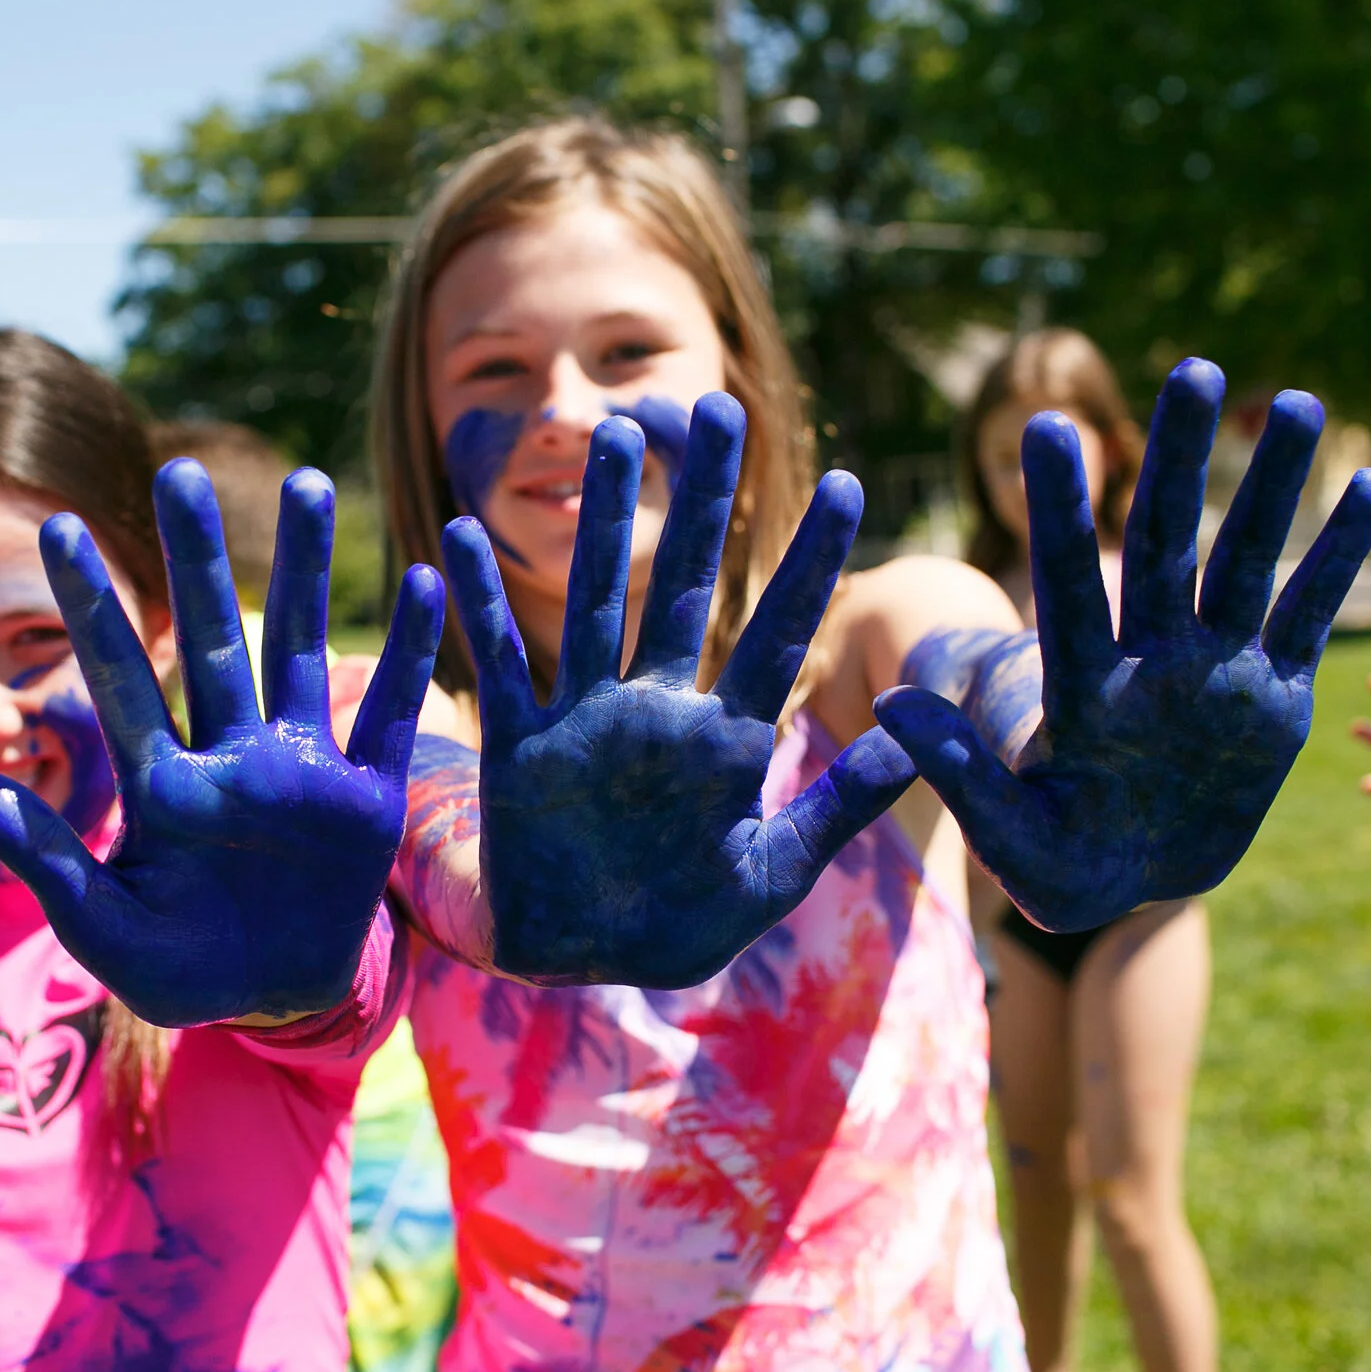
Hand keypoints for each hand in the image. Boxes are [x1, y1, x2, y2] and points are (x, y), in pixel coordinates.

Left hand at [0, 460, 443, 1024]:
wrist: (273, 1001)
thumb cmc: (177, 969)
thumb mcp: (102, 927)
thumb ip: (46, 858)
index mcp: (163, 785)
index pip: (120, 679)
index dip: (90, 606)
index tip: (56, 527)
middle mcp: (232, 757)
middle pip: (216, 640)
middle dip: (198, 558)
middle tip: (179, 471)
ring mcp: (302, 770)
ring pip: (302, 652)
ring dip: (305, 572)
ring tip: (308, 482)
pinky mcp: (367, 800)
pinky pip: (392, 717)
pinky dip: (409, 656)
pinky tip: (424, 582)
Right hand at [444, 393, 918, 989]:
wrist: (579, 966)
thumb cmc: (680, 926)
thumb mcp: (773, 875)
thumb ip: (836, 808)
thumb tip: (911, 738)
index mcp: (727, 742)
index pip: (777, 634)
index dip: (811, 563)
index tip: (849, 484)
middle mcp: (656, 711)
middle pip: (682, 585)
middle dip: (701, 499)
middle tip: (719, 406)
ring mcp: (585, 721)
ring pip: (594, 600)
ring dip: (604, 521)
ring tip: (613, 437)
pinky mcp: (519, 747)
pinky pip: (501, 664)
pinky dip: (480, 606)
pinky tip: (459, 537)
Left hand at [875, 359, 1370, 931]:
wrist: (1133, 880)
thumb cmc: (1059, 865)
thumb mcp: (1010, 835)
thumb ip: (959, 772)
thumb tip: (890, 707)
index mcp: (1084, 687)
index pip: (1069, 585)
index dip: (1058, 513)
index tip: (1047, 430)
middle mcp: (1150, 659)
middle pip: (1164, 545)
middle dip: (1177, 463)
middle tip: (1192, 371)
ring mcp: (1215, 668)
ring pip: (1246, 560)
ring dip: (1272, 485)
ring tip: (1295, 403)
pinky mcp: (1273, 693)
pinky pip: (1310, 614)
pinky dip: (1340, 558)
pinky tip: (1370, 488)